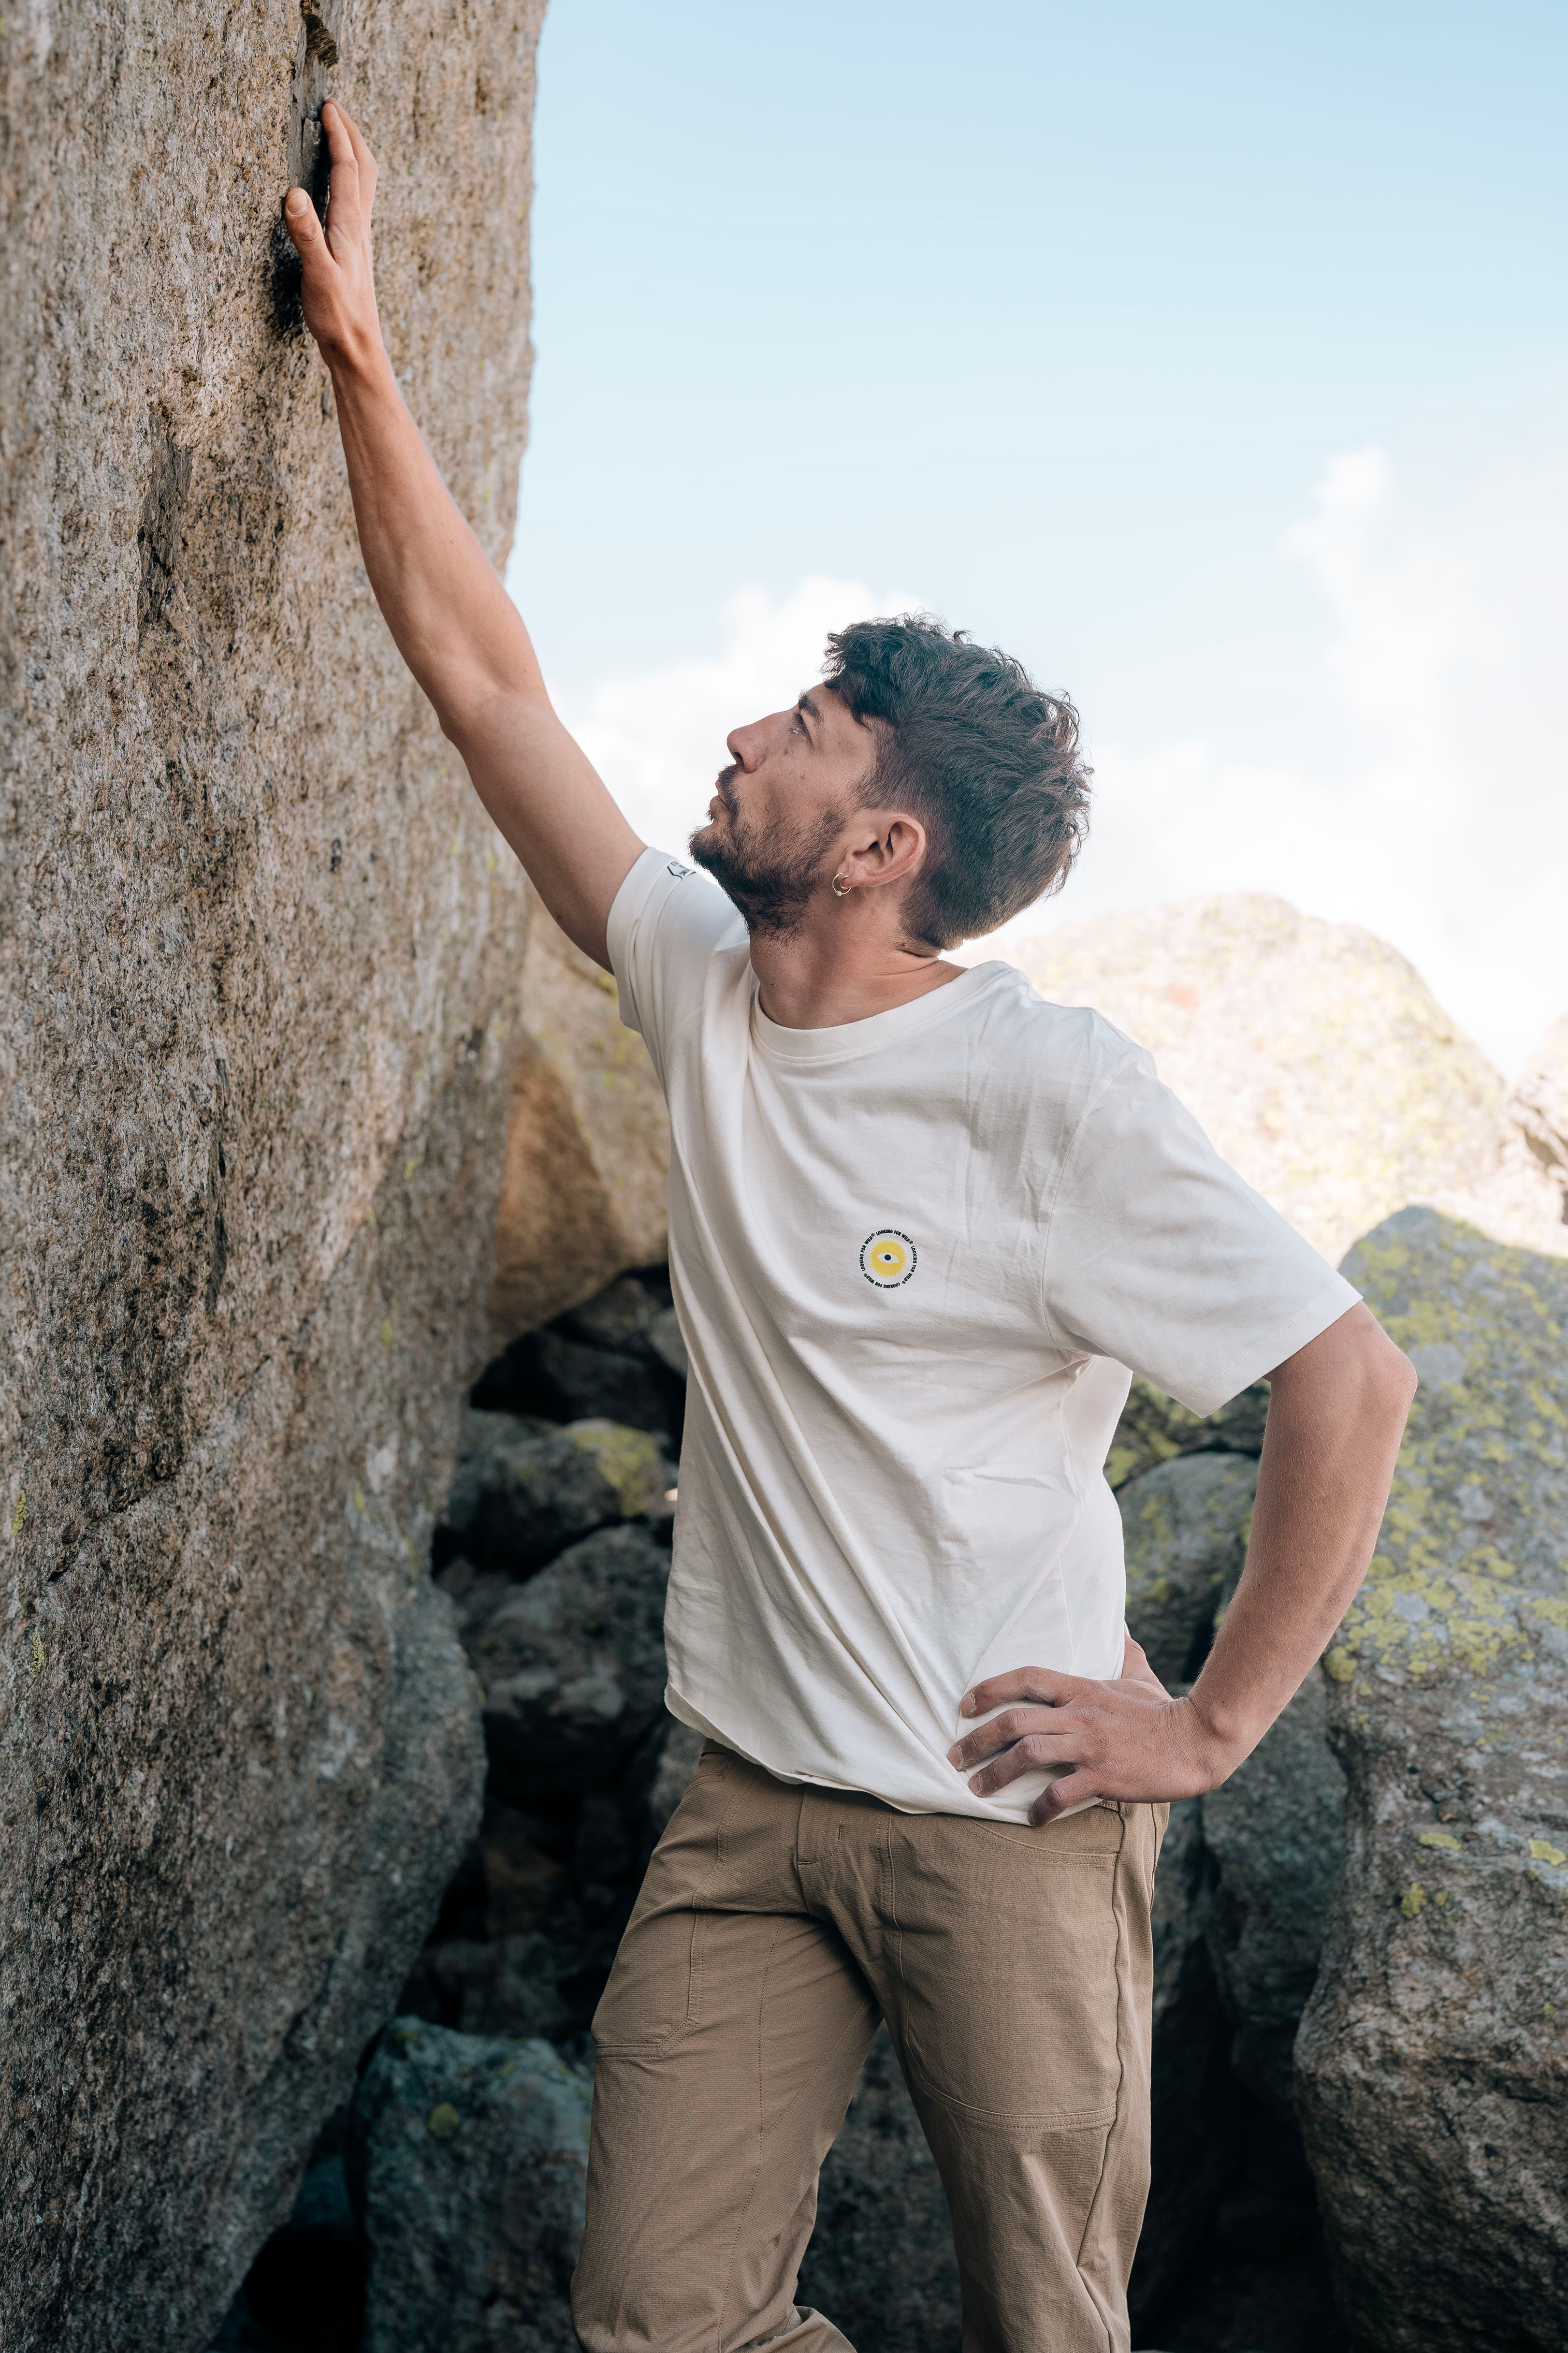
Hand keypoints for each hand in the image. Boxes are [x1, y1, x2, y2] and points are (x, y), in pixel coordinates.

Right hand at [283, 101, 382, 374]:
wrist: (357, 348)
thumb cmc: (338, 316)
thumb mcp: (317, 274)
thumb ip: (306, 234)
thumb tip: (293, 194)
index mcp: (350, 226)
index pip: (347, 168)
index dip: (338, 135)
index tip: (328, 107)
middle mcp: (360, 228)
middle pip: (364, 169)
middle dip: (352, 135)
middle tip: (336, 110)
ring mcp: (360, 239)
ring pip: (363, 185)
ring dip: (354, 155)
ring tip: (340, 137)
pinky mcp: (355, 252)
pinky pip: (356, 203)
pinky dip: (350, 181)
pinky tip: (340, 189)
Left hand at [946, 1637, 1239, 1824]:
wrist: (1198, 1740)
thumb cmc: (1166, 1709)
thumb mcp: (1140, 1674)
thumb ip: (1123, 1651)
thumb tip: (1119, 1626)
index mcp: (1083, 1688)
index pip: (1027, 1677)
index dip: (990, 1688)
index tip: (964, 1705)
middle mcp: (1080, 1715)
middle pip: (1016, 1719)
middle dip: (979, 1738)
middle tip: (954, 1755)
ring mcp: (1091, 1746)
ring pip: (1030, 1754)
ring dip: (996, 1773)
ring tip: (975, 1790)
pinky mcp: (1104, 1776)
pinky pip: (1061, 1793)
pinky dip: (1041, 1808)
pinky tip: (1031, 1819)